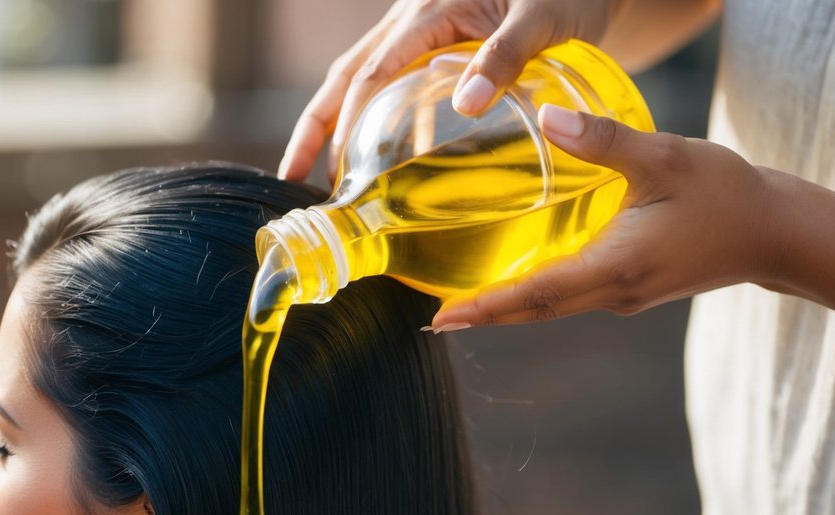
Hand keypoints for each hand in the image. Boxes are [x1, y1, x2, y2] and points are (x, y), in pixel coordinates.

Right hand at [278, 0, 619, 181]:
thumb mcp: (541, 20)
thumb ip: (504, 58)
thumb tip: (467, 106)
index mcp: (428, 11)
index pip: (371, 73)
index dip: (345, 122)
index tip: (334, 168)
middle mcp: (412, 20)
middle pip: (347, 77)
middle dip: (315, 129)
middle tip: (294, 178)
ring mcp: (419, 33)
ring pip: (362, 81)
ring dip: (338, 127)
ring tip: (327, 177)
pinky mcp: (435, 46)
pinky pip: (395, 86)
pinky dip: (381, 123)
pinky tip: (385, 160)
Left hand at [431, 104, 777, 329]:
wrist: (775, 234)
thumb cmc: (725, 195)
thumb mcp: (666, 157)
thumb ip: (604, 141)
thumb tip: (547, 118)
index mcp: (616, 267)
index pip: (537, 295)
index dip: (488, 308)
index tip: (444, 318)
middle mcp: (613, 292)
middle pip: (535, 312)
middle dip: (485, 316)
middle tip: (436, 320)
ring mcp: (621, 296)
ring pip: (551, 308)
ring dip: (507, 308)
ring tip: (463, 304)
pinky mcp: (628, 288)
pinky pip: (570, 297)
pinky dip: (536, 295)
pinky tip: (516, 281)